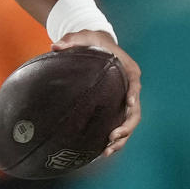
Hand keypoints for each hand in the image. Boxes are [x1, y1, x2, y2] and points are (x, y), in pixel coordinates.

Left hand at [52, 30, 140, 155]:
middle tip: (112, 138)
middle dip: (127, 127)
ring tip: (106, 152)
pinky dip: (113, 138)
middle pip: (135, 111)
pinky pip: (119, 124)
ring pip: (129, 122)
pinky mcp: (117, 107)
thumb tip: (54, 47)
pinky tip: (100, 151)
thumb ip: (71, 40)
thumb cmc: (93, 41)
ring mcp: (125, 99)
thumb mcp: (82, 36)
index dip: (134, 95)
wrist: (98, 45)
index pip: (135, 83)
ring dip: (121, 139)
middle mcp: (131, 87)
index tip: (130, 105)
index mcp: (128, 70)